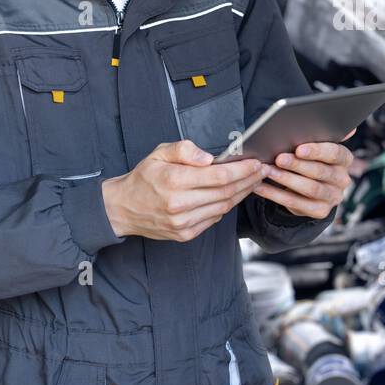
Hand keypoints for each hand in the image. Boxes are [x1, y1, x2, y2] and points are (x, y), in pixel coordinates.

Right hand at [102, 140, 263, 241]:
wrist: (122, 208)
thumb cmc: (143, 178)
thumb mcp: (158, 153)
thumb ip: (184, 149)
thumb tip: (209, 157)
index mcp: (174, 180)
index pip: (219, 176)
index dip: (242, 170)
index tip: (256, 163)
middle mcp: (179, 204)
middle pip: (226, 192)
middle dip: (248, 181)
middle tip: (262, 170)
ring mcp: (183, 222)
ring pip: (223, 207)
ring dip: (242, 194)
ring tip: (252, 182)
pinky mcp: (185, 234)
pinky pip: (214, 219)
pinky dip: (227, 207)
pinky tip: (234, 195)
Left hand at [252, 134, 353, 219]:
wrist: (307, 187)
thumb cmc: (308, 159)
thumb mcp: (314, 147)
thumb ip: (318, 135)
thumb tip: (327, 124)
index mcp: (345, 159)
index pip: (335, 153)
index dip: (317, 151)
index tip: (298, 149)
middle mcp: (343, 179)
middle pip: (320, 171)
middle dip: (297, 165)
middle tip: (278, 159)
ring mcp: (333, 197)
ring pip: (309, 188)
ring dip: (285, 179)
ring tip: (267, 171)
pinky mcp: (320, 211)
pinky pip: (295, 204)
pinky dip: (275, 195)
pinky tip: (260, 186)